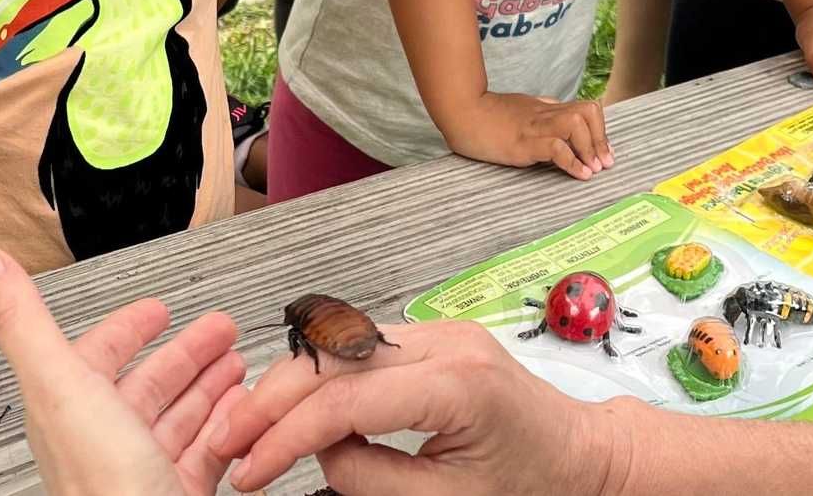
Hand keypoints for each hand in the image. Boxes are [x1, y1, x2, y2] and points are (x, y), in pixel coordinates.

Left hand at [0, 246, 246, 495]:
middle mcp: (105, 441)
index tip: (155, 310)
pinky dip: (228, 428)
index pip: (95, 356)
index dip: (126, 329)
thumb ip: (22, 320)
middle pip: (147, 385)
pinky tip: (245, 415)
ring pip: (179, 419)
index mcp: (71, 409)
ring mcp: (142, 472)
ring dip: (209, 387)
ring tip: (238, 364)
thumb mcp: (59, 384)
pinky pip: (208, 455)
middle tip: (219, 328)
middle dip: (185, 353)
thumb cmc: (102, 487)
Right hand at [216, 319, 632, 493]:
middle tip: (228, 442)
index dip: (284, 437)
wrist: (584, 458)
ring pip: (335, 347)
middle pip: (329, 359)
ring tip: (250, 429)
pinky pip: (357, 350)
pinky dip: (319, 379)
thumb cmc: (534, 485)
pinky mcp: (430, 338)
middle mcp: (444, 342)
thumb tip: (315, 455)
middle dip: (270, 401)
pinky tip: (294, 410)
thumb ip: (370, 477)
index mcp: (456, 383)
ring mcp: (437, 332)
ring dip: (288, 386)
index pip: (344, 401)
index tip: (248, 470)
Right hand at [438, 92, 610, 179]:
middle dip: (601, 139)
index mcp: (545, 109)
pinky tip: (578, 174)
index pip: (585, 109)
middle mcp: (544, 115)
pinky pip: (556, 147)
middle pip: (589, 112)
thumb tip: (556, 124)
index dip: (599, 130)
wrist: (461, 111)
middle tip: (604, 163)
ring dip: (590, 148)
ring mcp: (534, 127)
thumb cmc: (485, 115)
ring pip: (577, 124)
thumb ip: (539, 115)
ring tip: (592, 169)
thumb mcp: (519, 110)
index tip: (602, 153)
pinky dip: (572, 162)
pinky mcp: (523, 142)